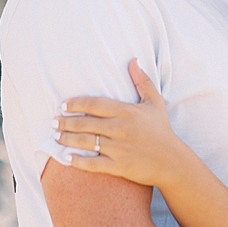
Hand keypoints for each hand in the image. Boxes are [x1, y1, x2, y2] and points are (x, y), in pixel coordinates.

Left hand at [54, 59, 186, 188]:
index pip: (94, 104)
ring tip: (57, 137)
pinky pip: (93, 163)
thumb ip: (143, 81)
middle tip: (55, 122)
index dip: (75, 104)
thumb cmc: (162, 130)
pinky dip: (78, 161)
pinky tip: (67, 158)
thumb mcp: (155, 103)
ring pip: (85, 142)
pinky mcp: (119, 166)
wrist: (172, 161)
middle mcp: (121, 129)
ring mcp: (119, 148)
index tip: (63, 106)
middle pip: (85, 123)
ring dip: (67, 139)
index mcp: (127, 112)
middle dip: (65, 123)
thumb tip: (133, 60)